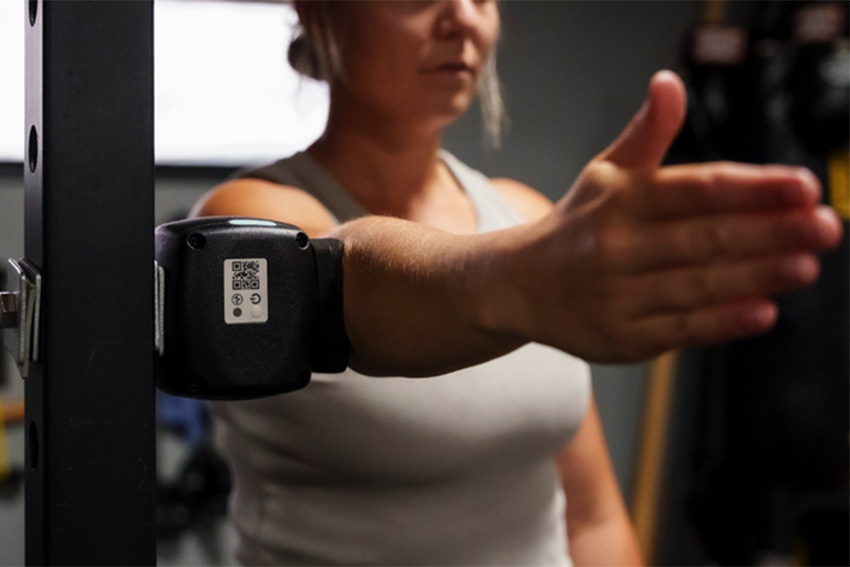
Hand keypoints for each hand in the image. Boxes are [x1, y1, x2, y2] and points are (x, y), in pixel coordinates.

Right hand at [496, 71, 842, 361]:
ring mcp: (617, 296)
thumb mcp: (605, 174)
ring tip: (804, 266)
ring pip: (697, 285)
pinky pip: (679, 330)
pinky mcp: (620, 337)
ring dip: (756, 276)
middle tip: (824, 227)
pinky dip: (722, 322)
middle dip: (770, 232)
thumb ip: (647, 134)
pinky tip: (762, 312)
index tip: (802, 186)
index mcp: (620, 200)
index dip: (753, 187)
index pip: (696, 189)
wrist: (519, 286)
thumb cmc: (577, 225)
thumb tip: (669, 83)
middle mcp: (616, 247)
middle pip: (704, 238)